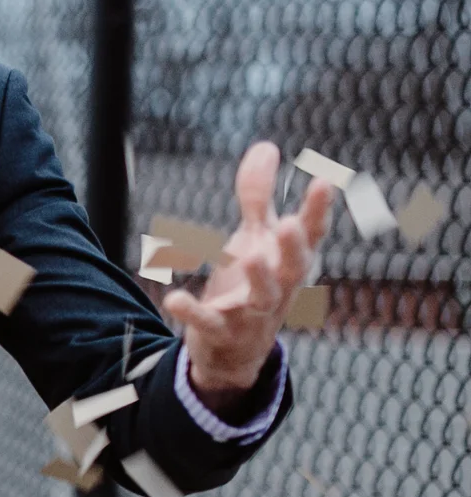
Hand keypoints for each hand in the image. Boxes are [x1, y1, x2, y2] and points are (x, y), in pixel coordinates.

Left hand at [162, 141, 336, 404]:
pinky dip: (193, 312)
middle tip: (287, 225)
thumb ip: (259, 195)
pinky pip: (208, 322)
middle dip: (293, 247)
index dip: (318, 210)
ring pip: (263, 298)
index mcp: (288, 261)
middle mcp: (279, 287)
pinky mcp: (220, 331)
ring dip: (259, 279)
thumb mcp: (254, 238)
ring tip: (249, 257)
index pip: (310, 235)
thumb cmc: (252, 284)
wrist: (234, 350)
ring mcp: (252, 312)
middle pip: (295, 268)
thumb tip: (267, 147)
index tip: (323, 181)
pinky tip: (174, 298)